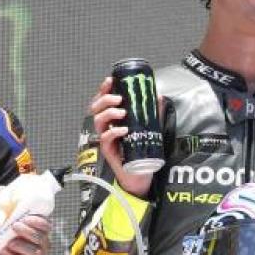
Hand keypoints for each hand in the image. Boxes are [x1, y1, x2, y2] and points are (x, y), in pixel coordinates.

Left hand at [0, 214, 51, 254]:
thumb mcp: (7, 228)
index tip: (25, 218)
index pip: (46, 225)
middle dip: (28, 231)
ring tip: (8, 243)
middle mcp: (42, 246)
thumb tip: (2, 202)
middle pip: (41, 238)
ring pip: (35, 252)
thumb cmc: (5, 242)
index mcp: (40, 233)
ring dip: (21, 245)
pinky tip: (4, 252)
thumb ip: (9, 217)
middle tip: (14, 226)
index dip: (38, 221)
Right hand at [88, 76, 158, 196]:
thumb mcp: (148, 126)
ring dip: (109, 113)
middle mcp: (106, 126)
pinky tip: (123, 129)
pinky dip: (113, 131)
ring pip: (98, 121)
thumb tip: (158, 95)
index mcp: (113, 119)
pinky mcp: (108, 150)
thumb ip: (152, 112)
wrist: (140, 173)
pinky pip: (105, 138)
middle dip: (104, 99)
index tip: (110, 80)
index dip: (104, 89)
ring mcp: (106, 138)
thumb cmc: (140, 149)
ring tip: (122, 112)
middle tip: (118, 99)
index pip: (103, 100)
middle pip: (95, 108)